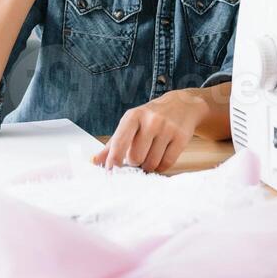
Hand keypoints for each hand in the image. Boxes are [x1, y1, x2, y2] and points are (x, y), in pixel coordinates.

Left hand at [92, 90, 206, 172]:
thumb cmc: (151, 117)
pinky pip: (167, 163)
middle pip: (136, 157)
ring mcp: (167, 128)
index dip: (114, 160)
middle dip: (135, 162)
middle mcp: (150, 120)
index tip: (111, 172)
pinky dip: (161, 166)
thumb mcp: (130, 123)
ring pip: (151, 163)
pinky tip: (160, 157)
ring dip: (149, 166)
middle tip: (139, 156)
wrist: (182, 105)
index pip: (120, 142)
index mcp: (133, 116)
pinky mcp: (181, 137)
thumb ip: (113, 143)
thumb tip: (94, 161)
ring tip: (150, 155)